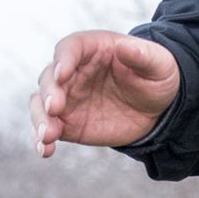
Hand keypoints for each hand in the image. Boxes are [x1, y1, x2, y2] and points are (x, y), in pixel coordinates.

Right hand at [30, 31, 181, 156]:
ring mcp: (67, 98)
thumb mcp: (159, 64)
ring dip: (39, 118)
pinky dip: (41, 139)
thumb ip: (142, 55)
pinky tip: (45, 150)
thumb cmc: (156, 76)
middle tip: (55, 108)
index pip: (69, 48)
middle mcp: (73, 72)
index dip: (63, 60)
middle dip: (48, 92)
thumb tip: (124, 47)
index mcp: (92, 49)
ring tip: (47, 135)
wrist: (157, 108)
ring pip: (41, 104)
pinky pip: (47, 129)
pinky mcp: (67, 123)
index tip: (62, 75)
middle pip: (49, 77)